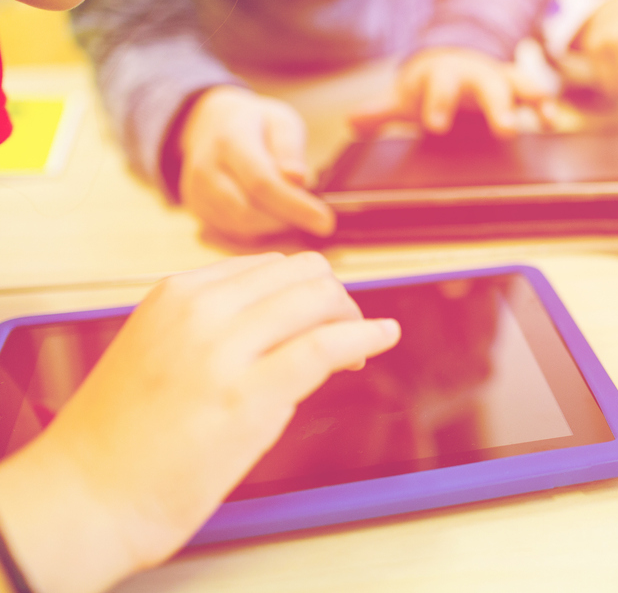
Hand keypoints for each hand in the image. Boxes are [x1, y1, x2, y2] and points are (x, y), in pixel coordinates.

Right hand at [0, 253, 399, 592]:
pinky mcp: (249, 394)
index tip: (318, 316)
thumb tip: (286, 321)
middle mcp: (202, 309)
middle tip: (343, 332)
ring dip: (350, 318)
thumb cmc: (124, 436)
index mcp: (179, 293)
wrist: (89, 494)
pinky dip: (366, 335)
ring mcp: (225, 349)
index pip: (269, 265)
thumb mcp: (163, 350)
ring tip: (356, 350)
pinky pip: (326, 346)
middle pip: (302, 273)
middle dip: (334, 299)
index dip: (305, 289)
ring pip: (319, 300)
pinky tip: (385, 336)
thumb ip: (218, 327)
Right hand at [180, 86, 333, 239]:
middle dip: (287, 220)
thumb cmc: (255, 123)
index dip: (296, 206)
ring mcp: (196, 191)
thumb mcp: (281, 121)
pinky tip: (273, 214)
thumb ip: (289, 148)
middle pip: (248, 212)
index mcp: (230, 140)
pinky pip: (231, 231)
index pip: (262, 182)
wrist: (212, 124)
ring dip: (274, 227)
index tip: (326, 221)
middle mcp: (206, 168)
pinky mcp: (197, 209)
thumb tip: (298, 178)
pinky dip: (258, 230)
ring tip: (293, 210)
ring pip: (240, 227)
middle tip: (314, 214)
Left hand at [349, 47, 553, 137]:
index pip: (440, 87)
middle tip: (506, 130)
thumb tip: (352, 123)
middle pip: (488, 87)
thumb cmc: (430, 86)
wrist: (455, 58)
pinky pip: (537, 95)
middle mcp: (476, 73)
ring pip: (520, 83)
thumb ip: (382, 111)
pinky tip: (553, 122)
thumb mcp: (405, 96)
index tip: (437, 126)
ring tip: (545, 117)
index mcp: (444, 75)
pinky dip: (547, 107)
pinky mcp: (520, 89)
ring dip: (534, 98)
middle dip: (499, 107)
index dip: (439, 105)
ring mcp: (501, 79)